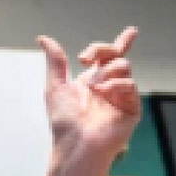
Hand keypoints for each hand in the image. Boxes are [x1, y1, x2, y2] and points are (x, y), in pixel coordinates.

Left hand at [38, 27, 141, 166]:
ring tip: (94, 87)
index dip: (122, 42)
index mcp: (92, 80)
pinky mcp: (131, 108)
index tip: (131, 31)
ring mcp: (121, 96)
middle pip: (115, 55)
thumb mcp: (55, 86)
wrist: (75, 144)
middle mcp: (108, 86)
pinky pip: (130, 85)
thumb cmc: (64, 121)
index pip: (109, 57)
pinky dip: (115, 85)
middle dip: (101, 49)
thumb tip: (44, 39)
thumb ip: (55, 61)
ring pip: (124, 66)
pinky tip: (103, 93)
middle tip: (84, 58)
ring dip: (105, 72)